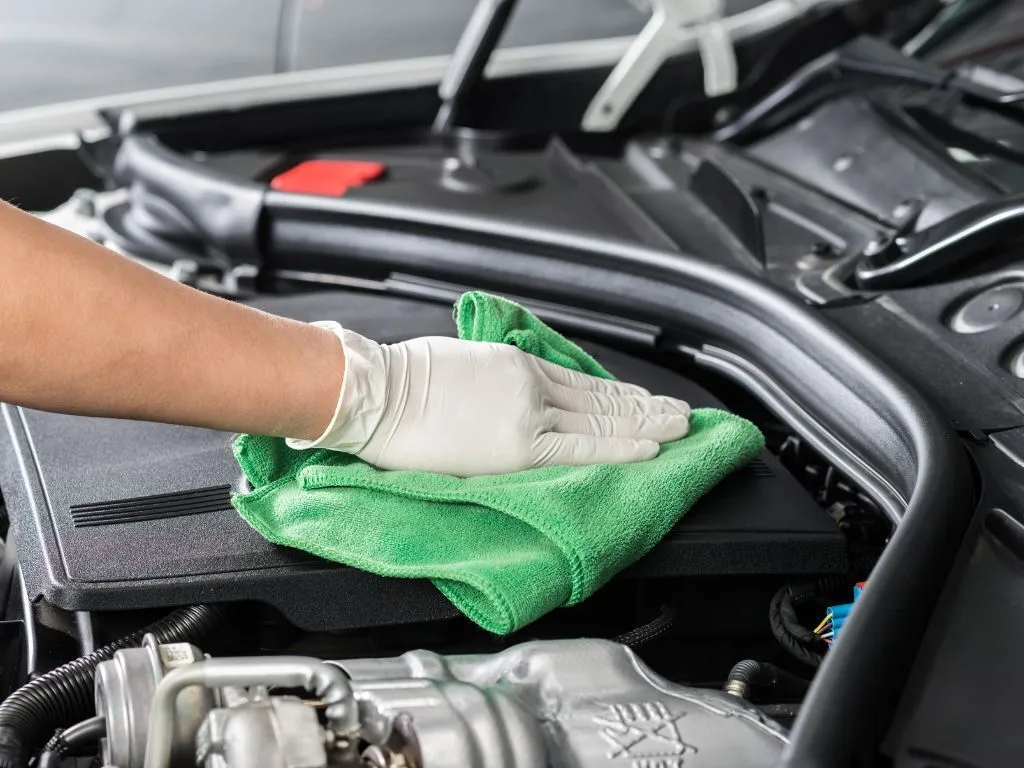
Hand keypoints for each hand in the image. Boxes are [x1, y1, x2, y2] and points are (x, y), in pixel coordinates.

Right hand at [286, 324, 690, 475]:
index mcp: (515, 366)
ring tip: (679, 428)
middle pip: (601, 399)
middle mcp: (532, 386)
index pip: (581, 384)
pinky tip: (650, 448)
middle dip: (645, 407)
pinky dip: (621, 446)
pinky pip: (582, 447)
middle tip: (681, 413)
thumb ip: (494, 379)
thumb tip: (505, 395)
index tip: (643, 399)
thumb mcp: (459, 363)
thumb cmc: (403, 380)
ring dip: (646, 424)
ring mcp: (529, 414)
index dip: (617, 394)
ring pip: (601, 420)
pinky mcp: (520, 444)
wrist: (377, 393)